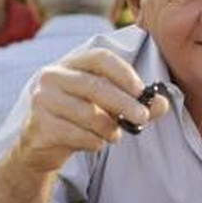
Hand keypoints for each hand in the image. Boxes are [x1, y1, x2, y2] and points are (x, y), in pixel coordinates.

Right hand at [17, 48, 169, 172]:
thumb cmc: (81, 117)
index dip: (123, 72)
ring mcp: (43, 100)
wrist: (42, 144)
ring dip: (108, 127)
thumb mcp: (110, 107)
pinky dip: (93, 141)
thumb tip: (162, 104)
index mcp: (73, 64)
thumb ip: (137, 103)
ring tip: (116, 135)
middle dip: (124, 103)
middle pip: (94, 86)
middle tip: (143, 117)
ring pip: (86, 113)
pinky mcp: (39, 124)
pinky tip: (96, 142)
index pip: (100, 58)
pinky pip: (74, 134)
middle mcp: (54, 76)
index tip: (141, 90)